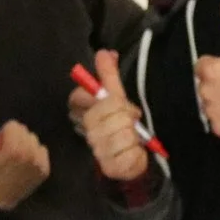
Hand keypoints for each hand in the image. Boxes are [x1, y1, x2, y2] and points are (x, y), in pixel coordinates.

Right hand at [0, 120, 51, 210]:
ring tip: (16, 157)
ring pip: (34, 140)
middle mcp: (28, 154)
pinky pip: (43, 151)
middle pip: (24, 131)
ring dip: (26, 145)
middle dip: (15, 137)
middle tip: (6, 152)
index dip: (4, 133)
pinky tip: (25, 163)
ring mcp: (38, 163)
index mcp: (13, 149)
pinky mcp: (44, 171)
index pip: (13, 125)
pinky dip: (35, 154)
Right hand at [68, 49, 149, 181]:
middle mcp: (89, 132)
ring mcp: (98, 151)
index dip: (105, 99)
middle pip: (110, 110)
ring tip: (133, 138)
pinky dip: (137, 150)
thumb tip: (105, 52)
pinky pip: (129, 151)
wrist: (132, 161)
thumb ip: (110, 77)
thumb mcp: (118, 99)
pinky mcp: (110, 166)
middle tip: (131, 121)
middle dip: (126, 114)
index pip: (82, 98)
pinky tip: (133, 152)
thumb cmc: (123, 127)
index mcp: (87, 114)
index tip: (119, 103)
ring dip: (134, 133)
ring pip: (122, 131)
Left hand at [194, 0, 219, 138]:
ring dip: (219, 102)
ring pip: (209, 105)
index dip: (217, 66)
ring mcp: (210, 111)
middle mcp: (204, 91)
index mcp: (208, 69)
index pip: (202, 66)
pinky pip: (216, 122)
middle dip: (217, 84)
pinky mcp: (218, 128)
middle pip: (204, 86)